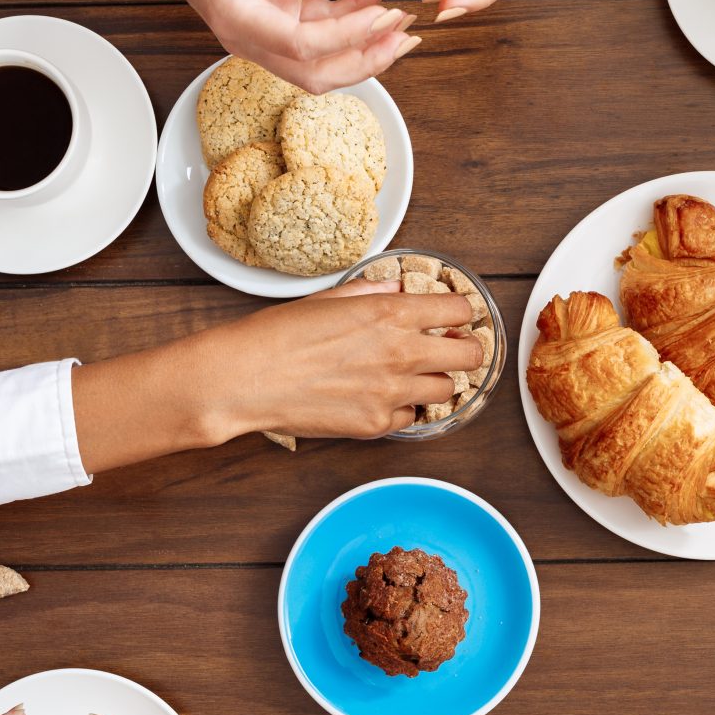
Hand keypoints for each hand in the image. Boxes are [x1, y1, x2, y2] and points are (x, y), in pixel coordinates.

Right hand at [70, 278, 484, 470]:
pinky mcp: (376, 424)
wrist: (243, 379)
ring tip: (410, 375)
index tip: (452, 316)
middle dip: (465, 350)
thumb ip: (370, 293)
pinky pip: (412, 417)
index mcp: (391, 312)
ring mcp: (392, 393)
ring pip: (448, 390)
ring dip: (436, 381)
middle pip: (471, 355)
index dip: (460, 312)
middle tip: (446, 349)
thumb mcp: (327, 298)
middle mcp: (401, 352)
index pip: (460, 309)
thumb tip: (394, 289)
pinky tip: (380, 397)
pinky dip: (403, 408)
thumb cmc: (276, 335)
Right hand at [124, 0, 416, 92]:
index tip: (387, 12)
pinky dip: (348, 22)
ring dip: (362, 46)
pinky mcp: (271, 18)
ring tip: (402, 18)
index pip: (301, 46)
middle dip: (366, 59)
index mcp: (234, 16)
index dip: (349, 36)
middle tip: (409, 31)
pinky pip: (317, 33)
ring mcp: (259, 32)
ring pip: (319, 62)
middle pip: (316, 74)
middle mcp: (247, 36)